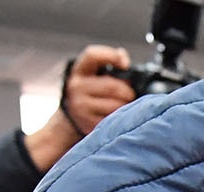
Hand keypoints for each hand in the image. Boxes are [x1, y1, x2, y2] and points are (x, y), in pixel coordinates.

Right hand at [26, 45, 136, 170]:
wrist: (72, 117)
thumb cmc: (92, 92)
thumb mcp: (95, 75)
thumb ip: (110, 65)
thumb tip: (124, 60)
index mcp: (80, 70)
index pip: (92, 55)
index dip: (111, 56)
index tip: (126, 64)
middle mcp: (76, 87)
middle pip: (112, 86)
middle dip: (128, 91)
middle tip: (130, 95)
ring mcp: (80, 107)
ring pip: (116, 106)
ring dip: (127, 106)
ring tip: (124, 106)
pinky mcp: (88, 124)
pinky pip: (114, 120)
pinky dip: (121, 119)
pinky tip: (118, 117)